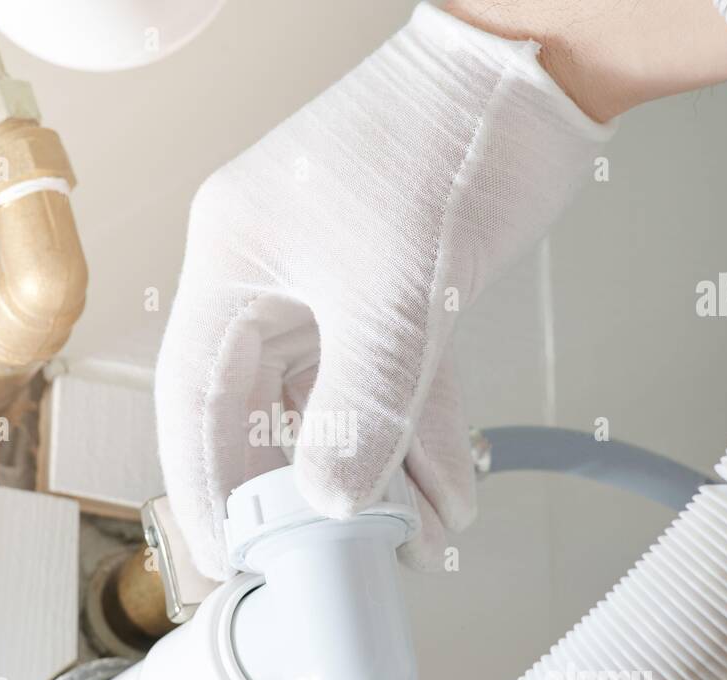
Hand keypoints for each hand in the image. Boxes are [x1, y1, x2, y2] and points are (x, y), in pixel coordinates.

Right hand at [155, 2, 612, 579]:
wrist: (532, 77)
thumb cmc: (442, 138)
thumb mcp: (393, 294)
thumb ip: (360, 406)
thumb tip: (329, 497)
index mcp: (233, 261)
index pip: (194, 395)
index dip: (202, 481)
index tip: (222, 550)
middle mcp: (271, 276)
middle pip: (263, 408)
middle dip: (299, 488)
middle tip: (319, 556)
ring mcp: (333, 285)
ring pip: (335, 403)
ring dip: (373, 472)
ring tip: (406, 536)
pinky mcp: (393, 292)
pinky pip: (390, 382)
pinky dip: (417, 436)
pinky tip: (444, 491)